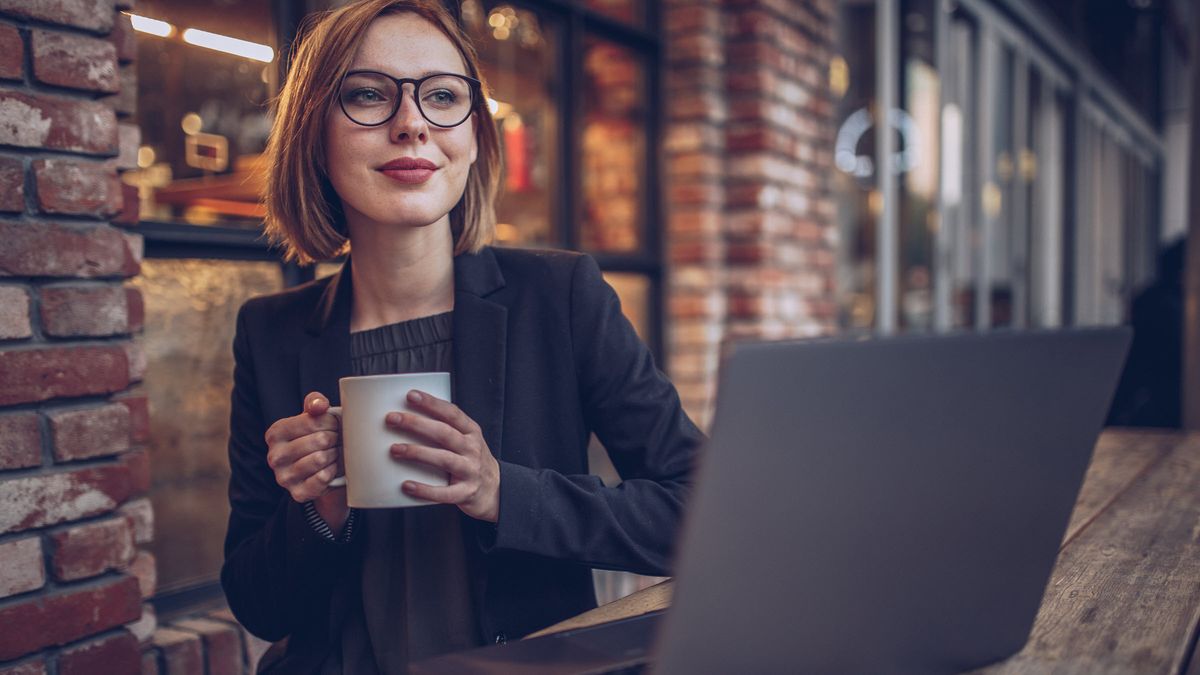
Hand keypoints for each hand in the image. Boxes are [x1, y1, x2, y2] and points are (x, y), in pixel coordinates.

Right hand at [264, 391, 348, 530]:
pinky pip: (322, 479)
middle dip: (335, 439)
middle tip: (336, 441)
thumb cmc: (316, 437)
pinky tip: (331, 468)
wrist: (319, 470)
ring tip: (334, 453)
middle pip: (320, 440)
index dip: (331, 422)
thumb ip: (315, 403)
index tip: (334, 426)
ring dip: (335, 455)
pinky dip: (332, 471)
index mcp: (275, 433)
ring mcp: (284, 477)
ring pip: (321, 459)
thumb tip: (319, 405)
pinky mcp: (297, 493)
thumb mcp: (313, 416)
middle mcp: (274, 456)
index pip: (313, 421)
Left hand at [386, 390, 500, 521]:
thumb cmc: (471, 460)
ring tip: (394, 449)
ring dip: (417, 453)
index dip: (432, 403)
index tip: (411, 395)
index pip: (452, 413)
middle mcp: (472, 449)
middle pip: (444, 433)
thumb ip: (445, 428)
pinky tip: (406, 486)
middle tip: (393, 419)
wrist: (495, 490)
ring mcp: (470, 471)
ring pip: (443, 459)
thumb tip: (406, 416)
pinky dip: (424, 490)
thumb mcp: (467, 440)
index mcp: (471, 432)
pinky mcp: (465, 493)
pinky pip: (443, 492)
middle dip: (417, 424)